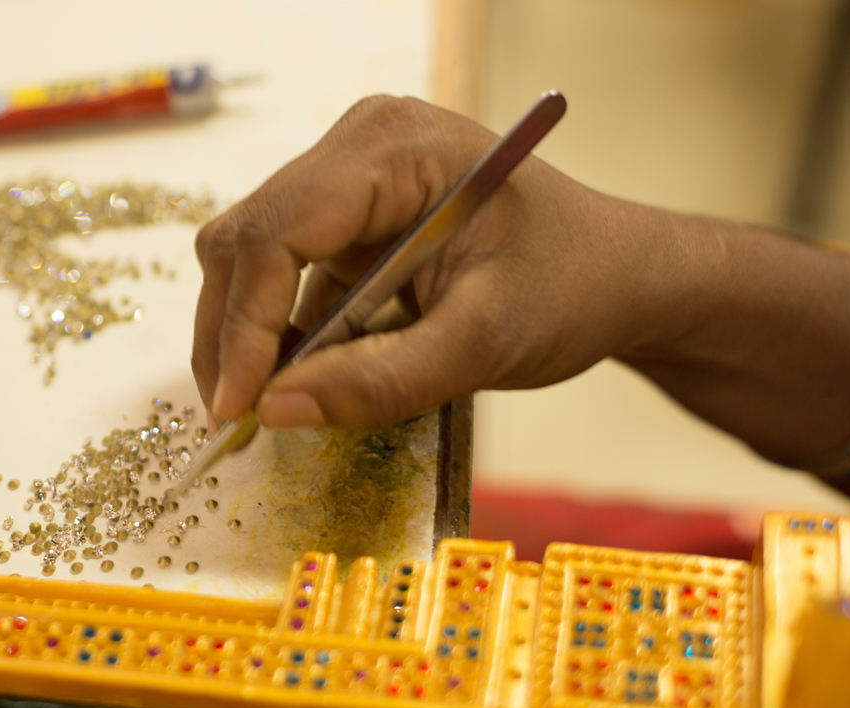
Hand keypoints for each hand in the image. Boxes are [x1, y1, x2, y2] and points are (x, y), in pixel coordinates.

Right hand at [192, 95, 663, 430]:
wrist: (618, 275)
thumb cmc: (572, 289)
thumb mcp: (485, 342)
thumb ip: (381, 381)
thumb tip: (274, 412)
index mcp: (392, 149)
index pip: (276, 232)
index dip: (242, 325)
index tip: (238, 408)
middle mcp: (356, 148)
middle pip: (245, 241)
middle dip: (232, 335)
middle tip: (240, 417)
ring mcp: (348, 181)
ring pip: (251, 259)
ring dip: (249, 338)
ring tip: (270, 405)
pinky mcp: (349, 221)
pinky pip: (284, 277)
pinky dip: (279, 335)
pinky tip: (301, 379)